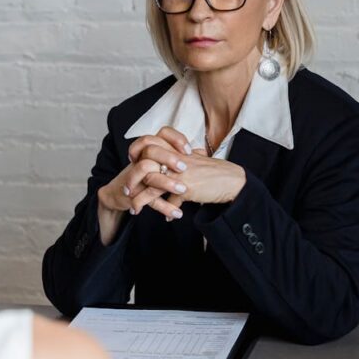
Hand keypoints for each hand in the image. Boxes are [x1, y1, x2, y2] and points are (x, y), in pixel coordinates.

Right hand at [96, 128, 192, 243]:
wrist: (118, 193)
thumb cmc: (143, 176)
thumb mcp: (161, 163)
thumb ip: (180, 157)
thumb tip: (202, 151)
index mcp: (152, 149)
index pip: (163, 133)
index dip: (175, 138)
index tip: (188, 150)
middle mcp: (142, 159)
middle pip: (152, 149)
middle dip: (169, 158)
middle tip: (183, 168)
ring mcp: (136, 176)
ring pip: (148, 173)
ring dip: (166, 183)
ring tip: (182, 190)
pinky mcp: (134, 194)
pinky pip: (148, 199)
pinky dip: (164, 207)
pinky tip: (177, 214)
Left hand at [130, 143, 246, 217]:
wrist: (232, 180)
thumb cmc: (215, 175)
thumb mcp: (195, 168)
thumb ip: (181, 174)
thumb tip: (174, 193)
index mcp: (176, 150)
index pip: (149, 142)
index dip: (138, 151)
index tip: (133, 162)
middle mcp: (175, 159)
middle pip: (144, 161)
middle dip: (132, 177)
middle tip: (127, 189)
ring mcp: (179, 172)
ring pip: (150, 180)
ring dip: (139, 197)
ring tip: (134, 208)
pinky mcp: (186, 187)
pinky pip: (165, 198)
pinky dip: (159, 208)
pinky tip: (160, 216)